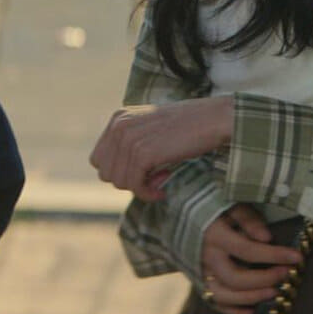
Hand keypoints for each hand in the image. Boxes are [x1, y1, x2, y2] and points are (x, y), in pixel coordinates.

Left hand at [90, 97, 234, 200]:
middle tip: (154, 176)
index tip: (144, 170)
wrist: (213, 119)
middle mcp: (119, 126)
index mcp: (118, 119)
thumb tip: (116, 179)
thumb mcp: (151, 130)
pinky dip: (148, 194)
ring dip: (141, 187)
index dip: (120, 170)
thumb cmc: (187, 127)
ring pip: (118, 182)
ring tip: (162, 177)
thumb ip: (130, 145)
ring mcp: (129, 139)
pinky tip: (163, 190)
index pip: (99, 159)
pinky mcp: (142, 153)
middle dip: (129, 180)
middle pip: (106, 173)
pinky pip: (134, 186)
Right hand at [197, 204, 302, 313]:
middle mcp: (206, 257)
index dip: (274, 255)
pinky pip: (214, 302)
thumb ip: (248, 219)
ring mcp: (200, 272)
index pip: (248, 250)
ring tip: (274, 293)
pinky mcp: (198, 280)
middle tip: (286, 274)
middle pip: (236, 278)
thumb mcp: (230, 203)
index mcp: (214, 235)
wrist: (180, 211)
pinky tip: (251, 312)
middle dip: (264, 279)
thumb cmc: (211, 204)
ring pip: (224, 295)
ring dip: (251, 298)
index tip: (297, 257)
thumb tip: (267, 238)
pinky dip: (232, 310)